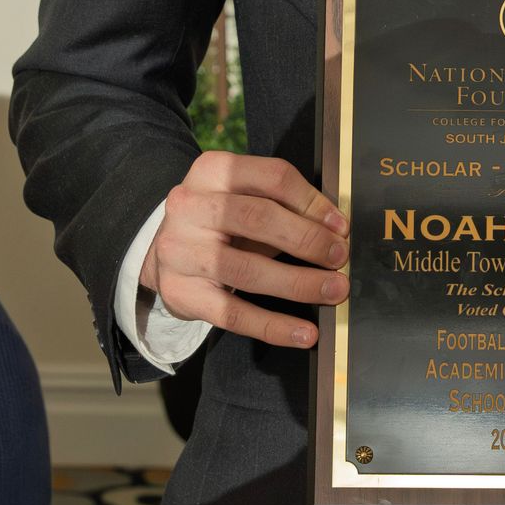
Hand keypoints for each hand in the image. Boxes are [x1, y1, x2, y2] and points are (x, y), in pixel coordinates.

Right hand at [141, 152, 347, 349]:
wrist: (163, 254)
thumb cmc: (218, 223)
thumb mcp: (243, 199)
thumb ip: (283, 207)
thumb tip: (335, 230)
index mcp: (212, 171)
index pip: (272, 177)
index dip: (312, 202)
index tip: (340, 226)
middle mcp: (190, 206)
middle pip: (259, 218)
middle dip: (308, 240)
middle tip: (340, 257)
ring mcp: (181, 251)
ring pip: (247, 269)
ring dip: (299, 283)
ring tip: (334, 290)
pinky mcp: (180, 292)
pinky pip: (233, 313)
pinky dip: (273, 326)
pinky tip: (304, 333)